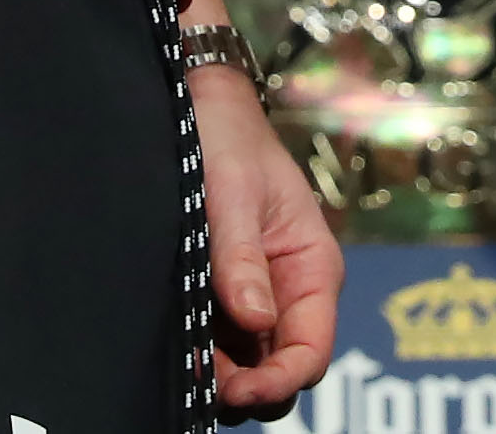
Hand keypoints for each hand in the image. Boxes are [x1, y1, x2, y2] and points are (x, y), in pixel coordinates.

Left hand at [197, 51, 340, 415]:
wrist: (202, 105)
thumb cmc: (229, 139)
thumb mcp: (234, 194)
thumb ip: (242, 258)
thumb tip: (256, 321)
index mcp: (312, 268)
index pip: (311, 351)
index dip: (279, 381)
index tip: (239, 391)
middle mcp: (291, 291)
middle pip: (284, 368)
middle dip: (251, 388)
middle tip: (204, 387)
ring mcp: (259, 296)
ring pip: (253, 364)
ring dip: (226, 376)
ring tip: (188, 370)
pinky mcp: (227, 294)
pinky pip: (226, 343)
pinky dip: (208, 356)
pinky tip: (183, 352)